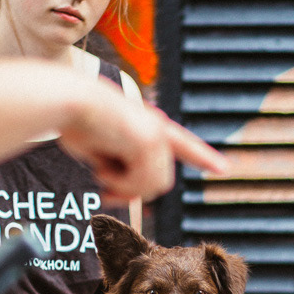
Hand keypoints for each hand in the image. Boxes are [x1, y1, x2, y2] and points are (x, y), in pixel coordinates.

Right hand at [60, 89, 227, 201]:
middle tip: (106, 193)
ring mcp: (157, 136)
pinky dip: (118, 184)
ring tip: (101, 170)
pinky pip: (140, 184)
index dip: (202, 156)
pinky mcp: (149, 144)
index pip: (182, 143)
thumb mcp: (101, 150)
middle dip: (133, 192)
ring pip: (152, 187)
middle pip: (159, 182)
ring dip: (123, 187)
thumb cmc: (75, 120)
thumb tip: (125, 194)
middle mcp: (158, 129)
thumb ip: (119, 167)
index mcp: (149, 125)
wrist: (70, 100)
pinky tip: (103, 167)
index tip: (223, 168)